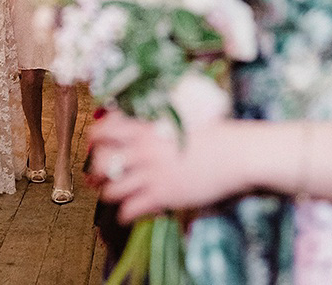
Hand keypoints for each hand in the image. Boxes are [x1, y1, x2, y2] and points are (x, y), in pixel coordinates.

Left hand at [88, 111, 244, 222]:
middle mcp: (143, 150)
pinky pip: (130, 209)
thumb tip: (140, 122)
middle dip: (96, 172)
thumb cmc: (213, 132)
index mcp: (144, 128)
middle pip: (101, 163)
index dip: (95, 140)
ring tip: (114, 194)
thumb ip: (156, 121)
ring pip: (110, 189)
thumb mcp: (179, 118)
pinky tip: (128, 213)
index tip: (96, 146)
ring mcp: (151, 174)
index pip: (103, 131)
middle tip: (99, 176)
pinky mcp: (163, 195)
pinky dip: (125, 213)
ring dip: (109, 193)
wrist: (236, 153)